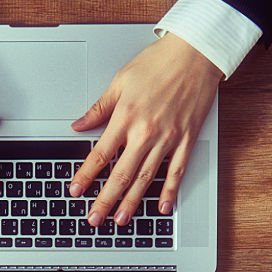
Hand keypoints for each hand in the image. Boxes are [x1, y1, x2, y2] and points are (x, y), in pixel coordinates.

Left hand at [69, 33, 222, 227]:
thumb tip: (78, 125)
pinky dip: (170, 191)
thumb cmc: (159, 62)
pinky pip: (177, 171)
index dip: (85, 175)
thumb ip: (99, 108)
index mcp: (126, 116)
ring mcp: (169, 138)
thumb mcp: (120, 80)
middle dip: (105, 199)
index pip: (100, 154)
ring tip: (121, 220)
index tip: (75, 191)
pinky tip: (161, 207)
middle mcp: (146, 131)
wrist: (196, 52)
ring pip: (147, 178)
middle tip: (95, 219)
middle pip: (121, 174)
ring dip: (132, 201)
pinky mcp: (187, 139)